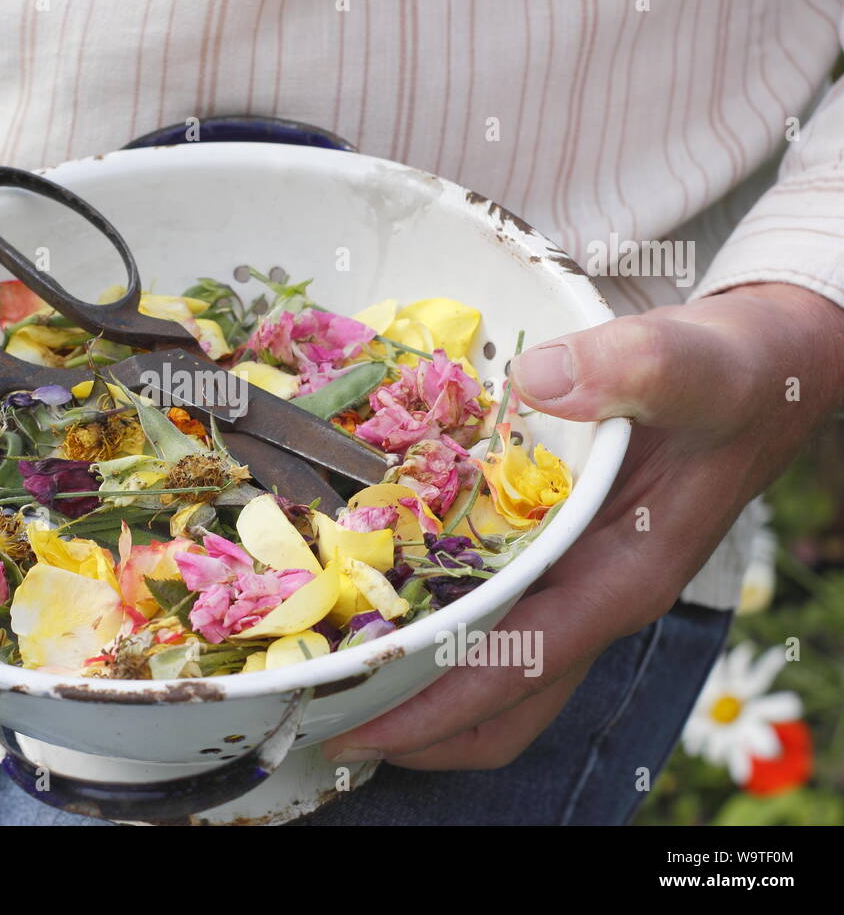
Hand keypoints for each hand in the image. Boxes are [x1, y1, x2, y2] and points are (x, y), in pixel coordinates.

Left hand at [323, 283, 843, 768]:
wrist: (763, 371)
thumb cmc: (733, 377)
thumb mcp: (692, 363)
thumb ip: (629, 366)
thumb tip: (536, 380)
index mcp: (620, 579)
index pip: (519, 667)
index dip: (438, 706)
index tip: (365, 725)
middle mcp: (592, 600)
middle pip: (501, 704)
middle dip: (417, 725)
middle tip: (326, 716)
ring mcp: (574, 587)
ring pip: (495, 676)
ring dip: (421, 690)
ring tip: (337, 680)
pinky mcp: (559, 561)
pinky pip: (493, 621)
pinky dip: (437, 632)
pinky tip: (381, 606)